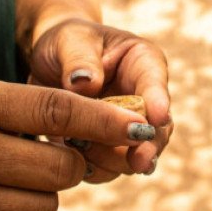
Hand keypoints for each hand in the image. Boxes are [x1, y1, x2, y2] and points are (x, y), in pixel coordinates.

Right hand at [0, 73, 153, 210]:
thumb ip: (14, 105)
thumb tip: (76, 126)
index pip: (55, 111)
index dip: (104, 120)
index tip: (139, 124)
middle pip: (59, 170)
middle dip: (70, 163)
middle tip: (53, 154)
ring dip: (45, 196)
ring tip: (18, 179)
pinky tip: (0, 206)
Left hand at [28, 19, 171, 181]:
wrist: (52, 63)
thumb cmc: (67, 42)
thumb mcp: (69, 41)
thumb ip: (79, 60)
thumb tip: (85, 84)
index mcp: (143, 63)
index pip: (155, 81)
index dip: (159, 101)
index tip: (158, 117)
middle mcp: (144, 98)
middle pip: (157, 127)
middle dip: (149, 146)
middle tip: (140, 162)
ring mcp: (128, 126)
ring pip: (135, 153)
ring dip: (113, 159)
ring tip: (81, 148)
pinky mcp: (110, 147)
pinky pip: (109, 168)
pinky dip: (93, 169)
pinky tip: (71, 160)